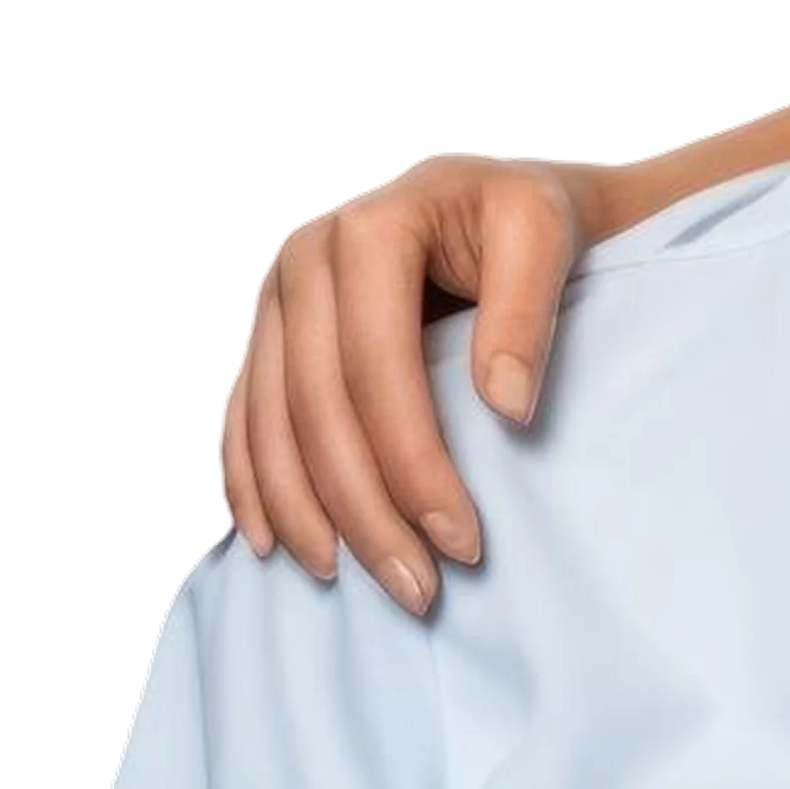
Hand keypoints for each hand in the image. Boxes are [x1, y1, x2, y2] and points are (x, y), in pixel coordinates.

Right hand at [217, 153, 593, 615]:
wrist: (499, 198)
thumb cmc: (530, 218)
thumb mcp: (547, 233)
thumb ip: (527, 310)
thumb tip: (506, 409)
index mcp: (370, 230)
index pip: (378, 369)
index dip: (414, 464)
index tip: (463, 543)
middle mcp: (305, 258)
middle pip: (317, 408)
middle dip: (364, 510)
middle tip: (417, 590)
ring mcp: (276, 296)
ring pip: (269, 425)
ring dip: (304, 514)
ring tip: (349, 580)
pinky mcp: (268, 330)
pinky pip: (242, 418)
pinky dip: (251, 484)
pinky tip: (271, 543)